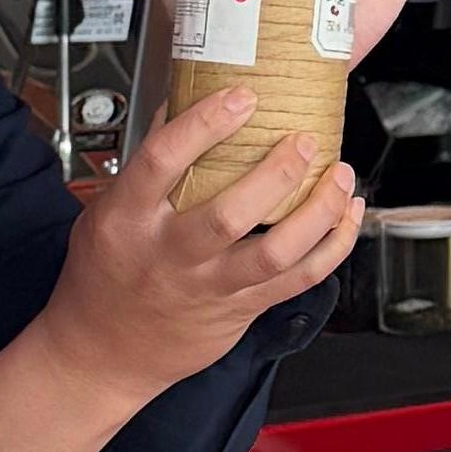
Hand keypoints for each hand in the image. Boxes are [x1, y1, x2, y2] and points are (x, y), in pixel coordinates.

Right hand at [0, 84, 359, 451]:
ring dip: (319, 212)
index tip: (240, 98)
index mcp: (129, 219)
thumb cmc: (105, 276)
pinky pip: (298, 280)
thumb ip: (147, 163)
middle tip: (304, 141)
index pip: (162, 161)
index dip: (204, 125)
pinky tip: (347, 216)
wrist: (103, 353)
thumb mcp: (106, 211)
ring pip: (275, 253)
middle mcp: (170, 254)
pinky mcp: (241, 309)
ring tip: (341, 176)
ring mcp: (209, 286)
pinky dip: (332, 247)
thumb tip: (185, 100)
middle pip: (230, 214)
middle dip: (277, 173)